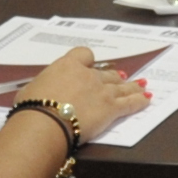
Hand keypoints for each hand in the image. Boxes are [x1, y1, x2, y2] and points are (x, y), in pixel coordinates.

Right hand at [16, 45, 152, 141]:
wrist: (45, 122)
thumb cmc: (32, 106)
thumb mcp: (30, 90)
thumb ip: (42, 86)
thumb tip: (39, 91)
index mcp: (68, 65)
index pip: (84, 54)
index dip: (88, 60)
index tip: (89, 65)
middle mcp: (88, 75)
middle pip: (105, 72)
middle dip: (113, 76)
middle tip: (121, 77)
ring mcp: (102, 91)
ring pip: (121, 86)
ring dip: (131, 85)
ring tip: (141, 84)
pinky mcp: (111, 109)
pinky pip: (129, 103)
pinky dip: (139, 101)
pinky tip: (147, 99)